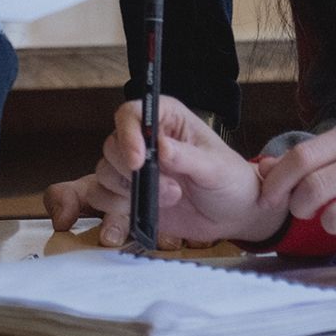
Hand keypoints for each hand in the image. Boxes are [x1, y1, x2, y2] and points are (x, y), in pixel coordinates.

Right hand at [44, 96, 283, 246]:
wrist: (234, 216)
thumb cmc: (231, 181)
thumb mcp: (216, 168)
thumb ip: (188, 157)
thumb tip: (161, 147)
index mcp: (165, 119)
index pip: (131, 114)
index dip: (128, 135)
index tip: (138, 161)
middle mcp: (143, 141)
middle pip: (111, 147)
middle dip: (134, 175)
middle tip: (171, 191)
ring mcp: (134, 170)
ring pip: (104, 175)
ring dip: (129, 195)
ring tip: (168, 202)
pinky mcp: (129, 198)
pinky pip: (101, 200)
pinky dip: (110, 212)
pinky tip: (130, 221)